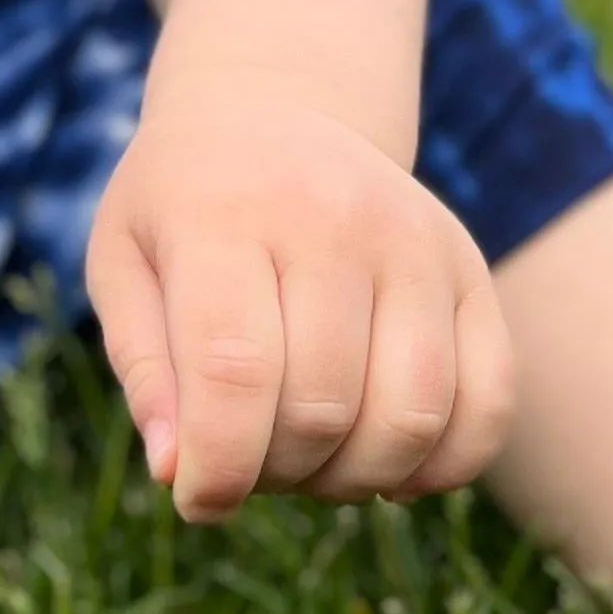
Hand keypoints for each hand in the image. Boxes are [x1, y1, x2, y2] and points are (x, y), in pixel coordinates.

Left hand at [85, 79, 513, 521]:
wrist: (268, 112)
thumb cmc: (181, 207)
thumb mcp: (123, 261)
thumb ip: (144, 367)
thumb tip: (175, 473)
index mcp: (224, 212)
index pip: (234, 372)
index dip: (218, 465)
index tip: (197, 501)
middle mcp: (331, 216)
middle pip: (322, 407)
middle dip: (277, 472)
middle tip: (247, 462)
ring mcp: (415, 240)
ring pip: (412, 418)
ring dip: (354, 479)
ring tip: (307, 458)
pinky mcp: (471, 270)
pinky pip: (489, 404)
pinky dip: (440, 465)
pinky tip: (382, 459)